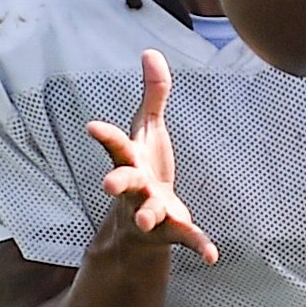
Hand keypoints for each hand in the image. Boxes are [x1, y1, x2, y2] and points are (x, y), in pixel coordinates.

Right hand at [87, 49, 218, 263]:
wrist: (142, 222)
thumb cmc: (144, 167)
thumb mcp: (149, 129)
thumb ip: (153, 94)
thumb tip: (151, 52)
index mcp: (130, 161)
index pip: (115, 146)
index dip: (105, 136)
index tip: (92, 126)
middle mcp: (135, 188)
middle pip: (123, 183)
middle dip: (117, 182)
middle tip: (107, 184)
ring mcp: (150, 211)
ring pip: (147, 213)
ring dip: (148, 215)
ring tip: (149, 219)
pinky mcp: (171, 230)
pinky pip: (185, 238)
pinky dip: (199, 245)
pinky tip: (213, 255)